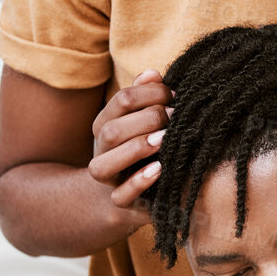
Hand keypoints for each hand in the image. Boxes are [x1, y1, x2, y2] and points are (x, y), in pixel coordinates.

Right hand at [88, 69, 172, 222]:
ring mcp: (108, 178)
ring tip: (163, 141)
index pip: (121, 101)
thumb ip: (146, 97)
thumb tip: (153, 74)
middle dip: (145, 120)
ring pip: (103, 165)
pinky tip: (159, 169)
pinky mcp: (120, 202)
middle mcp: (101, 150)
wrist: (132, 194)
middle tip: (174, 118)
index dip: (149, 94)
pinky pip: (120, 196)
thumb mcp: (143, 120)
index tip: (175, 96)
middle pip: (111, 131)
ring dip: (135, 149)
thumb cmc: (145, 148)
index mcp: (106, 124)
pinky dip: (138, 182)